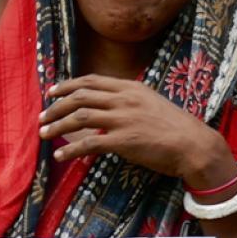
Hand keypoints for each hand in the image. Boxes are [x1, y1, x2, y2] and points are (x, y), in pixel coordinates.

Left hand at [39, 75, 236, 189]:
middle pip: (80, 97)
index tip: (51, 92)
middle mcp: (125, 99)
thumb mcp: (150, 103)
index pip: (92, 81)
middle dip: (56, 107)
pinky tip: (60, 156)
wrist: (194, 145)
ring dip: (57, 126)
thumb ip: (127, 100)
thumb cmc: (174, 126)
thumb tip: (104, 105)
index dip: (67, 85)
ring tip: (44, 134)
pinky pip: (89, 143)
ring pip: (79, 117)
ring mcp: (124, 119)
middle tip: (42, 116)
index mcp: (130, 88)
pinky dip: (71, 150)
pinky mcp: (124, 141)